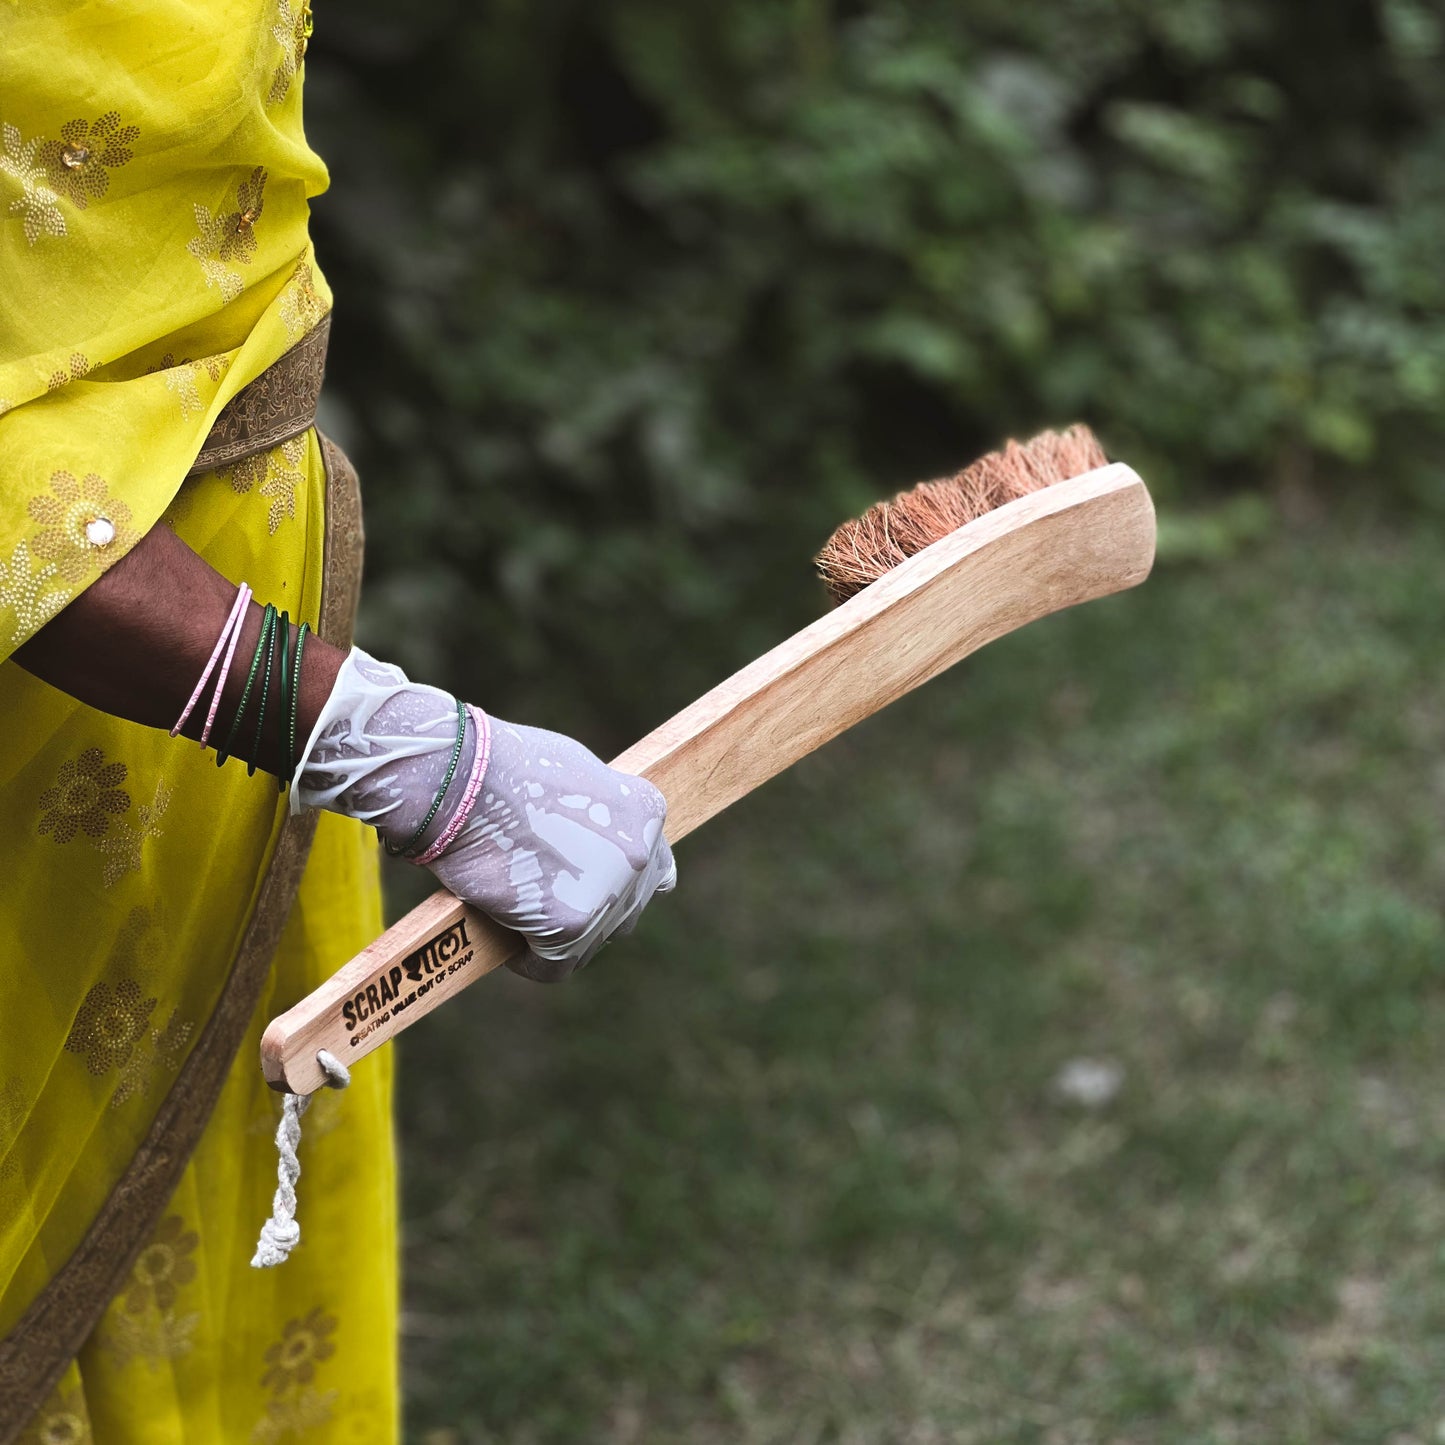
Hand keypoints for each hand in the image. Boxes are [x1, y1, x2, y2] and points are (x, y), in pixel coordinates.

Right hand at [294, 649, 674, 979]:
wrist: (460, 780)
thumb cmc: (502, 768)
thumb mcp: (574, 774)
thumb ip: (601, 813)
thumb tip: (602, 845)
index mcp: (645, 812)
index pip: (651, 869)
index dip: (612, 880)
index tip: (580, 882)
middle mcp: (640, 854)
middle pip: (625, 910)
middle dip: (587, 909)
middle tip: (541, 900)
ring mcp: (609, 891)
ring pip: (591, 942)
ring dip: (558, 936)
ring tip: (518, 914)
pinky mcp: (570, 926)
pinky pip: (554, 967)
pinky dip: (528, 960)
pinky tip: (504, 939)